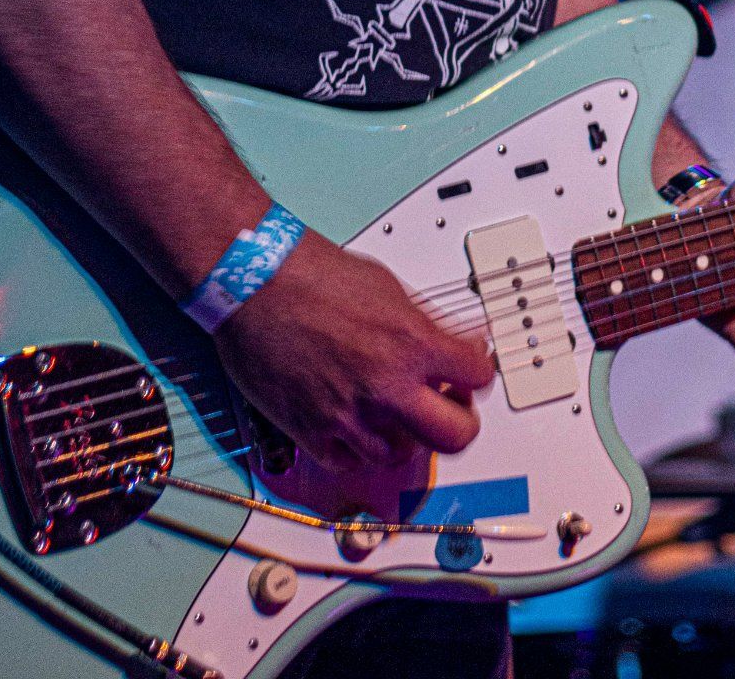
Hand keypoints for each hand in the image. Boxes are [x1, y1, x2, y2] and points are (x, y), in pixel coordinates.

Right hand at [211, 228, 494, 469]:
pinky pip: (351, 462)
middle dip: (459, 421)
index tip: (466, 372)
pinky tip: (353, 421)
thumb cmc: (311, 273)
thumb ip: (422, 324)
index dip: (475, 373)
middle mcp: (388, 385)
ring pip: (403, 455)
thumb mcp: (387, 286)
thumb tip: (449, 343)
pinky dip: (356, 447)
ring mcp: (351, 416)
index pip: (479, 376)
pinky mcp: (313, 434)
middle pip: (457, 436)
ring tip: (390, 410)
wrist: (255, 281)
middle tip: (447, 408)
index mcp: (413, 343)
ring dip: (403, 434)